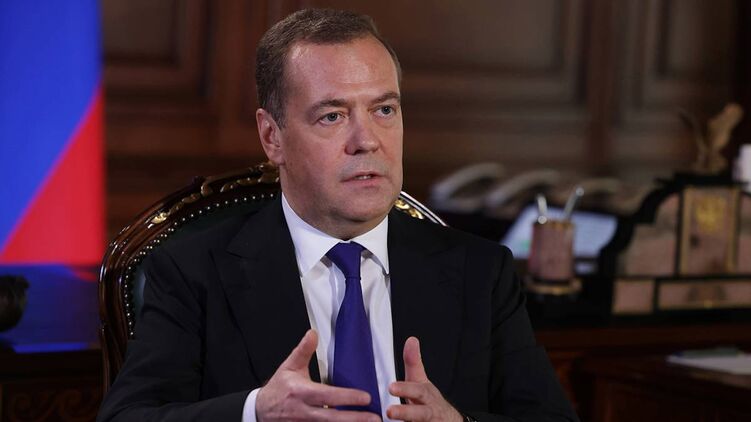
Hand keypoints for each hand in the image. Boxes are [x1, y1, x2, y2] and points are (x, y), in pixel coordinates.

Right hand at [256, 330, 381, 421]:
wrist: (260, 411)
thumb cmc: (278, 388)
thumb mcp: (289, 367)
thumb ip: (303, 351)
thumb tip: (313, 333)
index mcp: (301, 392)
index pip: (327, 396)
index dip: (347, 397)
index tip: (365, 397)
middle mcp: (303, 411)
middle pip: (332, 418)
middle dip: (355, 419)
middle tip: (374, 418)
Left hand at [387, 337, 462, 421]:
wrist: (449, 421)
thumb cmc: (429, 401)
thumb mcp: (422, 381)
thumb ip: (413, 363)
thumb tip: (411, 340)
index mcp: (426, 396)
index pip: (417, 391)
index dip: (405, 389)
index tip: (391, 387)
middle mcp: (429, 413)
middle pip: (419, 415)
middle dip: (405, 413)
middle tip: (389, 412)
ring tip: (389, 420)